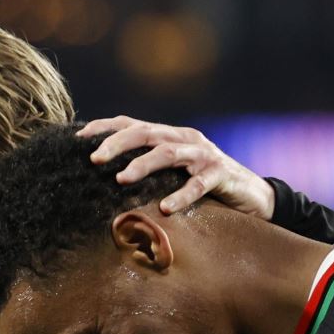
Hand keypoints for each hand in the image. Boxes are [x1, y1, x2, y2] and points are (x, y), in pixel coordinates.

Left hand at [78, 116, 274, 218]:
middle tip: (94, 159)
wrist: (254, 195)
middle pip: (146, 133)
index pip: (132, 124)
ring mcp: (204, 155)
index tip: (79, 138)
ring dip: (143, 165)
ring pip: (168, 153)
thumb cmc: (206, 187)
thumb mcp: (174, 173)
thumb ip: (150, 169)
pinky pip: (198, 184)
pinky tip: (164, 208)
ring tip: (121, 179)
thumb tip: (108, 178)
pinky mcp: (221, 175)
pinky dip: (181, 195)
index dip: (105, 128)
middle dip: (117, 144)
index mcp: (170, 136)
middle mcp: (185, 139)